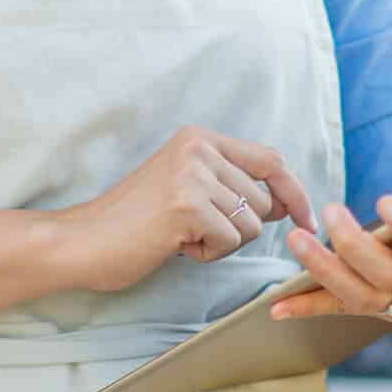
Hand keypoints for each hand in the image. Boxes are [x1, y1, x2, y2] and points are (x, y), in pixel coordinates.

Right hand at [55, 126, 318, 294]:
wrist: (84, 240)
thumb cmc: (134, 222)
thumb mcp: (186, 186)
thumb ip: (230, 184)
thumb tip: (287, 201)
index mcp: (199, 138)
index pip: (271, 160)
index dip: (295, 193)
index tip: (307, 221)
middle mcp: (198, 148)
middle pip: (263, 201)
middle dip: (240, 228)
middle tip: (194, 230)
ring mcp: (192, 174)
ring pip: (250, 226)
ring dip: (221, 242)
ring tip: (180, 234)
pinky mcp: (186, 205)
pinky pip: (229, 242)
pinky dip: (207, 253)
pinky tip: (174, 244)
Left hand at [267, 171, 391, 389]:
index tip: (388, 203)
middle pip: (385, 271)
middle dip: (354, 245)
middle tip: (330, 213)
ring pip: (356, 293)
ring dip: (321, 271)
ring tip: (295, 242)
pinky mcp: (384, 312)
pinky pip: (341, 310)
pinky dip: (307, 307)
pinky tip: (273, 306)